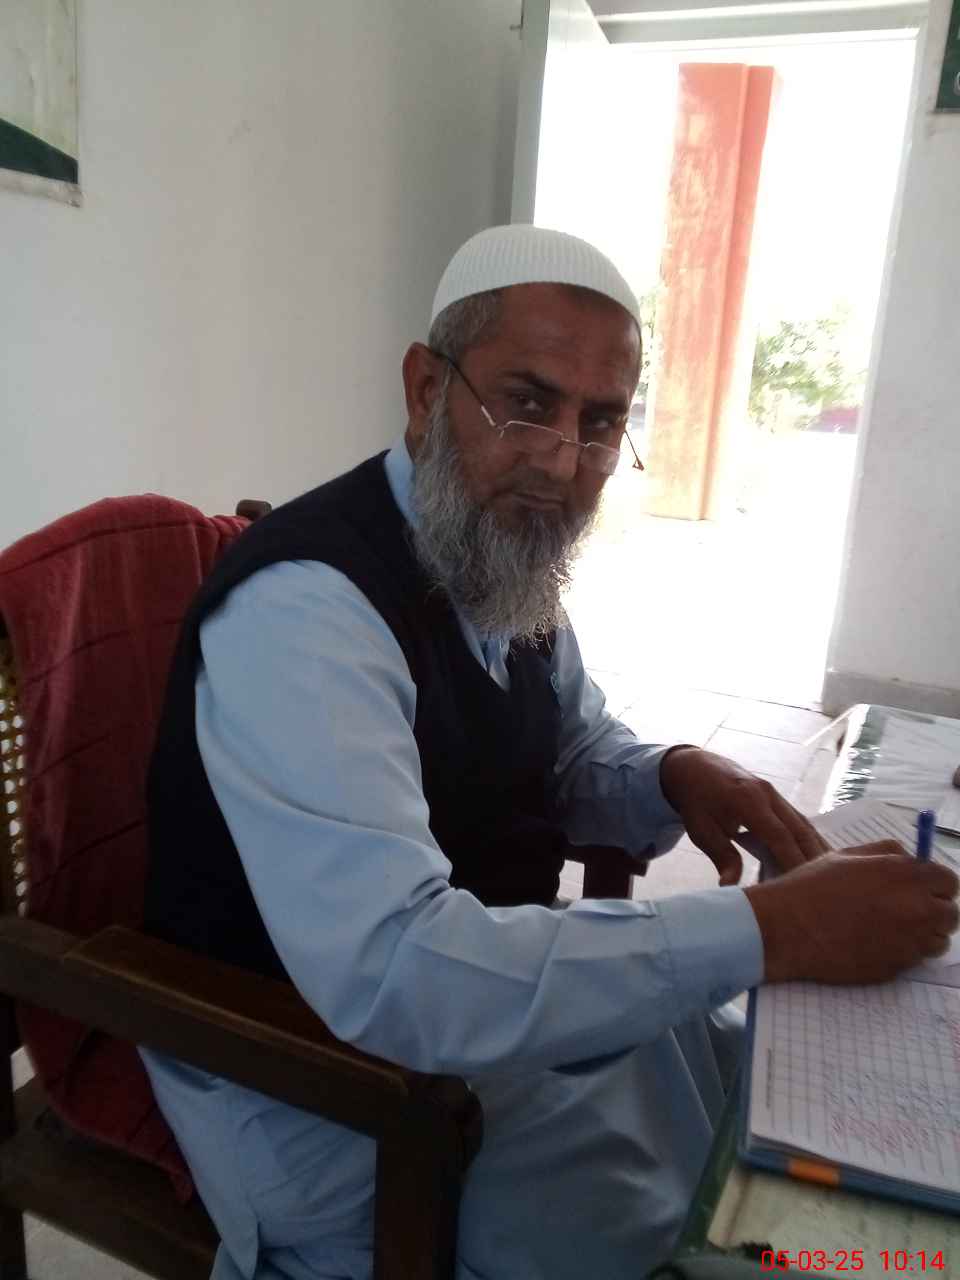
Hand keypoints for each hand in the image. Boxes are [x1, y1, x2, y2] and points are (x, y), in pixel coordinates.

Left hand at [659, 746, 826, 884]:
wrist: (695, 769)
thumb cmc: (697, 803)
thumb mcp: (702, 831)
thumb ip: (722, 857)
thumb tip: (730, 888)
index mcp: (747, 801)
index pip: (778, 835)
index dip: (792, 860)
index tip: (802, 886)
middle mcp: (767, 794)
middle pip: (799, 830)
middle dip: (812, 860)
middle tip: (821, 889)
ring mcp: (775, 794)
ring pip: (804, 825)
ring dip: (816, 851)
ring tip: (826, 879)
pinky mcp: (778, 798)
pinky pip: (799, 820)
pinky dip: (810, 841)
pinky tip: (818, 859)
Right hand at [744, 844, 959, 983]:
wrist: (787, 928)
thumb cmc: (811, 887)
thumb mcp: (846, 856)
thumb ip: (886, 853)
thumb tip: (911, 858)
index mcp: (904, 875)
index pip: (950, 881)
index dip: (936, 884)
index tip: (923, 888)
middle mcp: (916, 909)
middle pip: (950, 914)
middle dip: (934, 910)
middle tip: (909, 909)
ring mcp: (909, 942)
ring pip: (938, 940)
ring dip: (924, 934)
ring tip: (892, 928)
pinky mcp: (897, 968)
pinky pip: (915, 960)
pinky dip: (904, 953)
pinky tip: (876, 943)